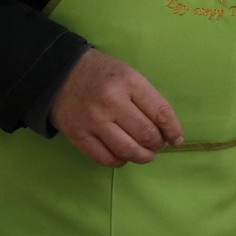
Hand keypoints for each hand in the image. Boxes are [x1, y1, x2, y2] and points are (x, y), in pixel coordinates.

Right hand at [49, 49, 183, 166]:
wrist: (60, 73)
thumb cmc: (102, 74)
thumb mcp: (129, 75)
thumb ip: (148, 99)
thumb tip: (167, 131)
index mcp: (129, 82)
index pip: (161, 113)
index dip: (173, 130)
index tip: (176, 139)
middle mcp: (112, 102)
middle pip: (146, 135)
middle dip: (158, 144)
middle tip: (157, 144)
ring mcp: (93, 121)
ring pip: (128, 150)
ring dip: (142, 156)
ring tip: (144, 153)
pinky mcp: (78, 135)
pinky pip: (106, 158)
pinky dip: (120, 161)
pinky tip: (123, 155)